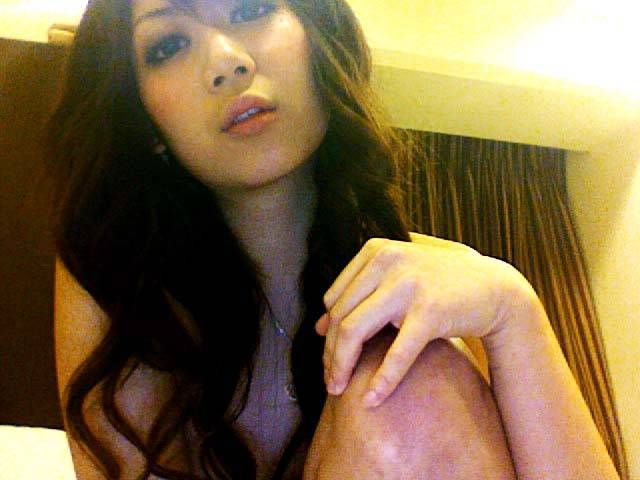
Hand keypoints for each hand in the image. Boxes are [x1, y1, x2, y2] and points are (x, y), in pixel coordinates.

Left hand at [315, 233, 531, 407]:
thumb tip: (319, 326)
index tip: (328, 357)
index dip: (327, 333)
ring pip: (355, 331)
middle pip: (340, 316)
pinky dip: (382, 380)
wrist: (497, 289)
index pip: (335, 298)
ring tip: (338, 389)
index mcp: (376, 251)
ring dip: (342, 366)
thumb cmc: (443, 283)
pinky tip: (372, 399)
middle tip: (330, 381)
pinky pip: (396, 353)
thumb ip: (361, 291)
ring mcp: (409, 284)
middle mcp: (389, 261)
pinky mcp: (430, 311)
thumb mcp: (399, 275)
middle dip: (330, 354)